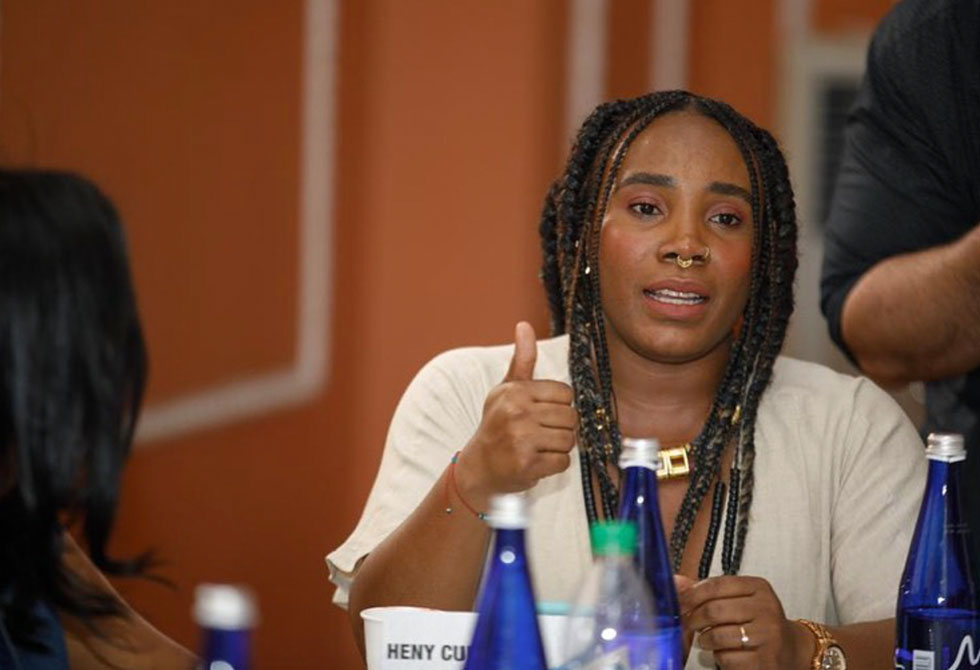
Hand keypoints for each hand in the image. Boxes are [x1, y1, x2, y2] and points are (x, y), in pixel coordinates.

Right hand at [456, 322, 576, 498]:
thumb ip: (522, 359)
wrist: (477, 466)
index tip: (541, 412)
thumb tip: (524, 325)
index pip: (565, 393)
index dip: (558, 405)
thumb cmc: (496, 424)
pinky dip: (553, 465)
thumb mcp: (506, 389)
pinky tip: (536, 460)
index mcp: (516, 391)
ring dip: (558, 447)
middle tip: (540, 432)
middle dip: (560, 427)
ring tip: (538, 446)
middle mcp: (518, 413)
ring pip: (569, 440)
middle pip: (571, 417)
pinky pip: (563, 462)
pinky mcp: (527, 465)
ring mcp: (522, 439)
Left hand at [678, 575, 814, 668]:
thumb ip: (710, 590)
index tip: (679, 603)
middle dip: (693, 618)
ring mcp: (768, 636)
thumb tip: (676, 582)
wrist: (790, 649)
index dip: (691, 594)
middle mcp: (767, 609)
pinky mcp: (764, 661)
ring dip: (704, 640)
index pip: (716, 585)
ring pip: (717, 635)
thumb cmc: (758, 621)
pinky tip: (723, 653)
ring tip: (705, 639)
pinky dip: (718, 657)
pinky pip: (726, 658)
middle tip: (687, 623)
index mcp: (759, 588)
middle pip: (713, 610)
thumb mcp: (741, 598)